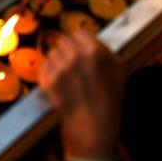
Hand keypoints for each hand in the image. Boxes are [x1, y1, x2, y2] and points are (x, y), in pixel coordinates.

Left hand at [40, 31, 124, 160]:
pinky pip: (44, 68)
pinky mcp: (48, 82)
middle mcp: (75, 57)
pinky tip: (59, 83)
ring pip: (52, 54)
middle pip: (63, 42)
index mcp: (94, 51)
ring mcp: (59, 70)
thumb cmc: (109, 98)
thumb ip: (103, 50)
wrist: (94, 125)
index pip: (79, 34)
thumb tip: (88, 39)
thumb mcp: (117, 69)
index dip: (80, 44)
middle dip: (67, 52)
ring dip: (57, 62)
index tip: (81, 53)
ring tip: (68, 77)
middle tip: (74, 67)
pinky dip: (49, 73)